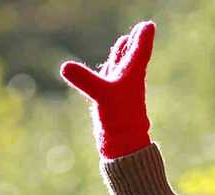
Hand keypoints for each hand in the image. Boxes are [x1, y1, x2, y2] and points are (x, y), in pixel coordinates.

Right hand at [60, 20, 155, 159]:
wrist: (122, 148)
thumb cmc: (119, 121)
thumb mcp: (102, 96)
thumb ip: (85, 80)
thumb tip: (65, 67)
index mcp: (132, 77)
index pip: (139, 52)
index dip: (143, 38)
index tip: (149, 25)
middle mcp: (128, 83)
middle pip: (131, 57)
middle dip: (133, 43)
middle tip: (141, 30)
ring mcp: (120, 94)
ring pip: (121, 68)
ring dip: (122, 55)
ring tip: (124, 43)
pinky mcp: (111, 104)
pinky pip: (111, 82)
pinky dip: (110, 72)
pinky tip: (107, 71)